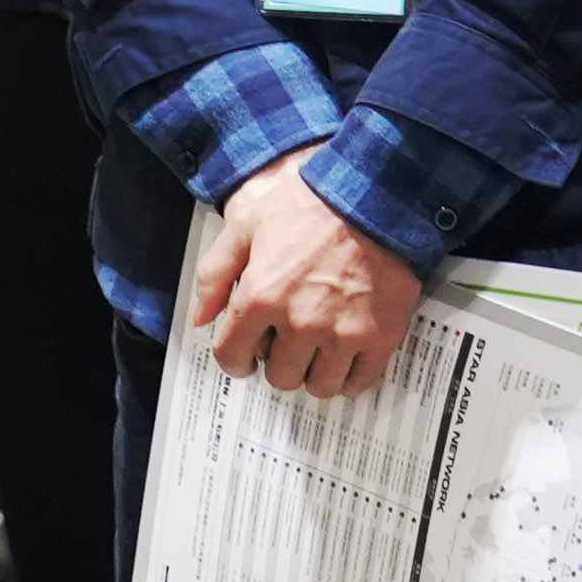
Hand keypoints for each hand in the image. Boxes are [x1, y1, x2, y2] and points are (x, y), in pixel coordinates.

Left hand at [191, 154, 415, 400]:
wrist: (374, 194)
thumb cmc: (311, 203)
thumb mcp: (246, 224)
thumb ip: (216, 274)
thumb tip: (201, 318)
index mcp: (262, 296)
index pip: (232, 356)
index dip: (235, 359)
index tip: (245, 356)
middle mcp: (300, 322)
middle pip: (278, 376)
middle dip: (277, 361)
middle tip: (288, 340)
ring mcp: (342, 333)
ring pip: (318, 386)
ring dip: (313, 372)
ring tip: (318, 349)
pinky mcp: (380, 336)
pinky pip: (358, 383)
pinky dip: (349, 376)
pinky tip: (345, 355)